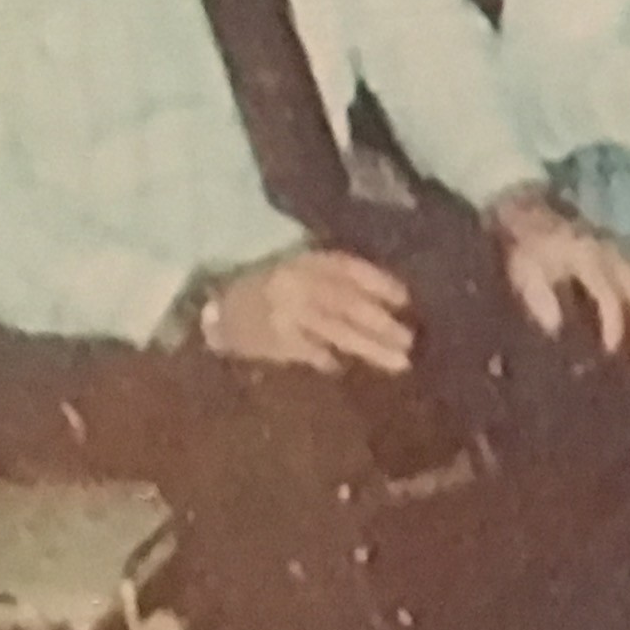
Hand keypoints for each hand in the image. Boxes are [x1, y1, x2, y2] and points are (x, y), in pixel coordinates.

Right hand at [203, 247, 417, 374]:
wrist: (219, 308)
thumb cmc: (271, 288)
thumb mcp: (302, 270)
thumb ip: (339, 281)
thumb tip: (393, 301)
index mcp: (307, 261)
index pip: (350, 269)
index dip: (380, 283)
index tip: (407, 300)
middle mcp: (298, 283)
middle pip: (348, 303)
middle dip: (382, 323)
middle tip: (410, 340)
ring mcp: (286, 313)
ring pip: (336, 331)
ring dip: (370, 348)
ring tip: (400, 362)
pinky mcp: (276, 340)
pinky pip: (312, 352)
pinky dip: (330, 360)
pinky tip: (345, 368)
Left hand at [491, 187, 629, 359]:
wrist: (534, 211)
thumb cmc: (527, 250)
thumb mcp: (524, 270)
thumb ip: (539, 297)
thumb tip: (556, 329)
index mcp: (586, 256)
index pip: (609, 292)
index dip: (614, 322)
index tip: (612, 350)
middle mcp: (613, 252)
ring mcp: (627, 249)